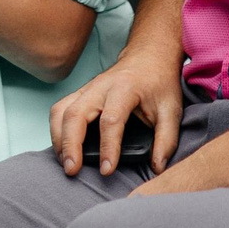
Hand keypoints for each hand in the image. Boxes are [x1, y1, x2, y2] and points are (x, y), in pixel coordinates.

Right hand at [47, 41, 184, 177]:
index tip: (107, 170)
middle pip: (75, 114)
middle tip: (72, 170)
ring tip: (65, 162)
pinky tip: (63, 148)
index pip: (111, 120)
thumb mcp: (171, 109)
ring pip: (60, 111)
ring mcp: (86, 88)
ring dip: (58, 138)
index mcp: (125, 88)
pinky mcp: (80, 93)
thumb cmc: (159, 83)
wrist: (148, 56)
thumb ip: (166, 140)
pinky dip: (57, 130)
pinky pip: (59, 110)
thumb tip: (157, 168)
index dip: (108, 147)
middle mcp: (100, 87)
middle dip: (70, 144)